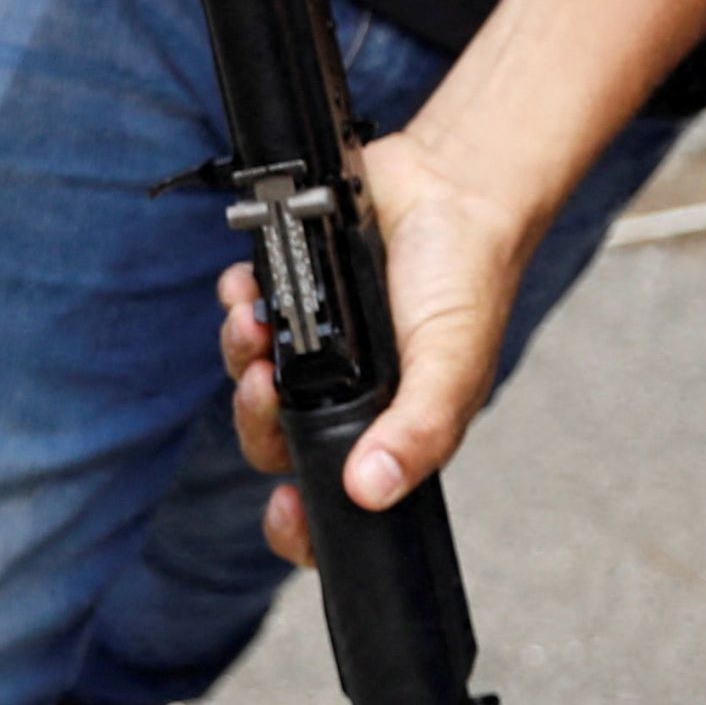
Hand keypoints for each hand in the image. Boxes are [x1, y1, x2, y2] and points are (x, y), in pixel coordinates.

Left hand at [218, 123, 549, 560]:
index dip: (301, 522)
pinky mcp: (293, 297)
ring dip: (239, 356)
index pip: (334, 501)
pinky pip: (245, 315)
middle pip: (274, 442)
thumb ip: (416, 430)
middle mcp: (346, 396)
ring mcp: (316, 348)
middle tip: (262, 385)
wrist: (449, 182)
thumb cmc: (467, 277)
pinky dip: (238, 303)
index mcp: (385, 429)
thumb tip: (370, 491)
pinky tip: (247, 285)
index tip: (284, 507)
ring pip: (251, 380)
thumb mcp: (452, 364)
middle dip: (256, 420)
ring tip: (252, 322)